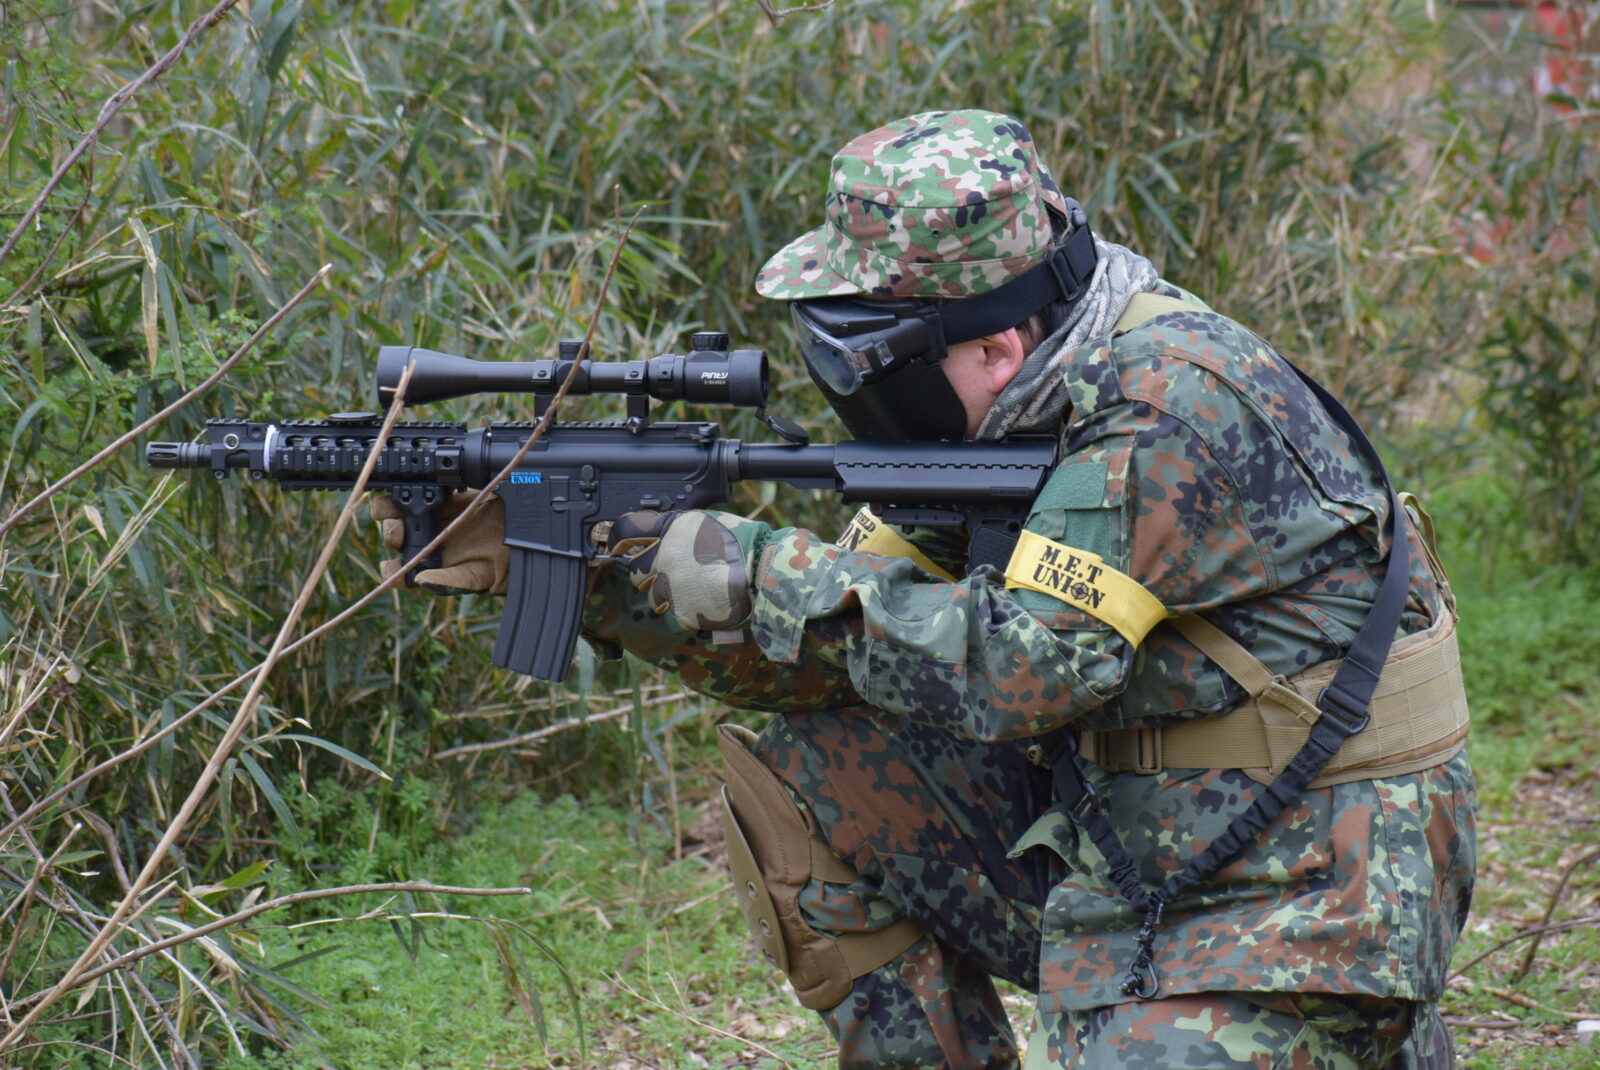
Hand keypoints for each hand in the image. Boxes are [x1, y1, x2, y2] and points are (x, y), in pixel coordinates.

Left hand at [370, 489, 507, 594]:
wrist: (534, 533)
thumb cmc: (509, 562)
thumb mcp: (484, 576)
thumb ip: (454, 581)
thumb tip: (422, 580)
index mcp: (436, 566)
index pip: (402, 572)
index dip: (391, 570)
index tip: (389, 566)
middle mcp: (432, 543)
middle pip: (398, 538)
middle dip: (393, 533)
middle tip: (397, 528)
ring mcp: (437, 519)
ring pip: (403, 514)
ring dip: (393, 510)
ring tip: (397, 505)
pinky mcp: (448, 497)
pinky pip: (423, 492)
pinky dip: (413, 490)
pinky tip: (412, 489)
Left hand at [609, 510, 768, 631]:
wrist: (764, 572)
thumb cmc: (745, 543)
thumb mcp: (709, 522)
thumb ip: (680, 529)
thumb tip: (663, 534)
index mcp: (671, 529)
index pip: (628, 529)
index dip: (619, 538)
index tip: (618, 546)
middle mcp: (664, 556)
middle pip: (636, 569)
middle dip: (647, 573)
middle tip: (669, 574)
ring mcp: (671, 586)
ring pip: (652, 595)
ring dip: (665, 594)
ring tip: (692, 590)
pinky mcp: (681, 611)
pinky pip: (670, 614)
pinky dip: (682, 611)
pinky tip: (700, 604)